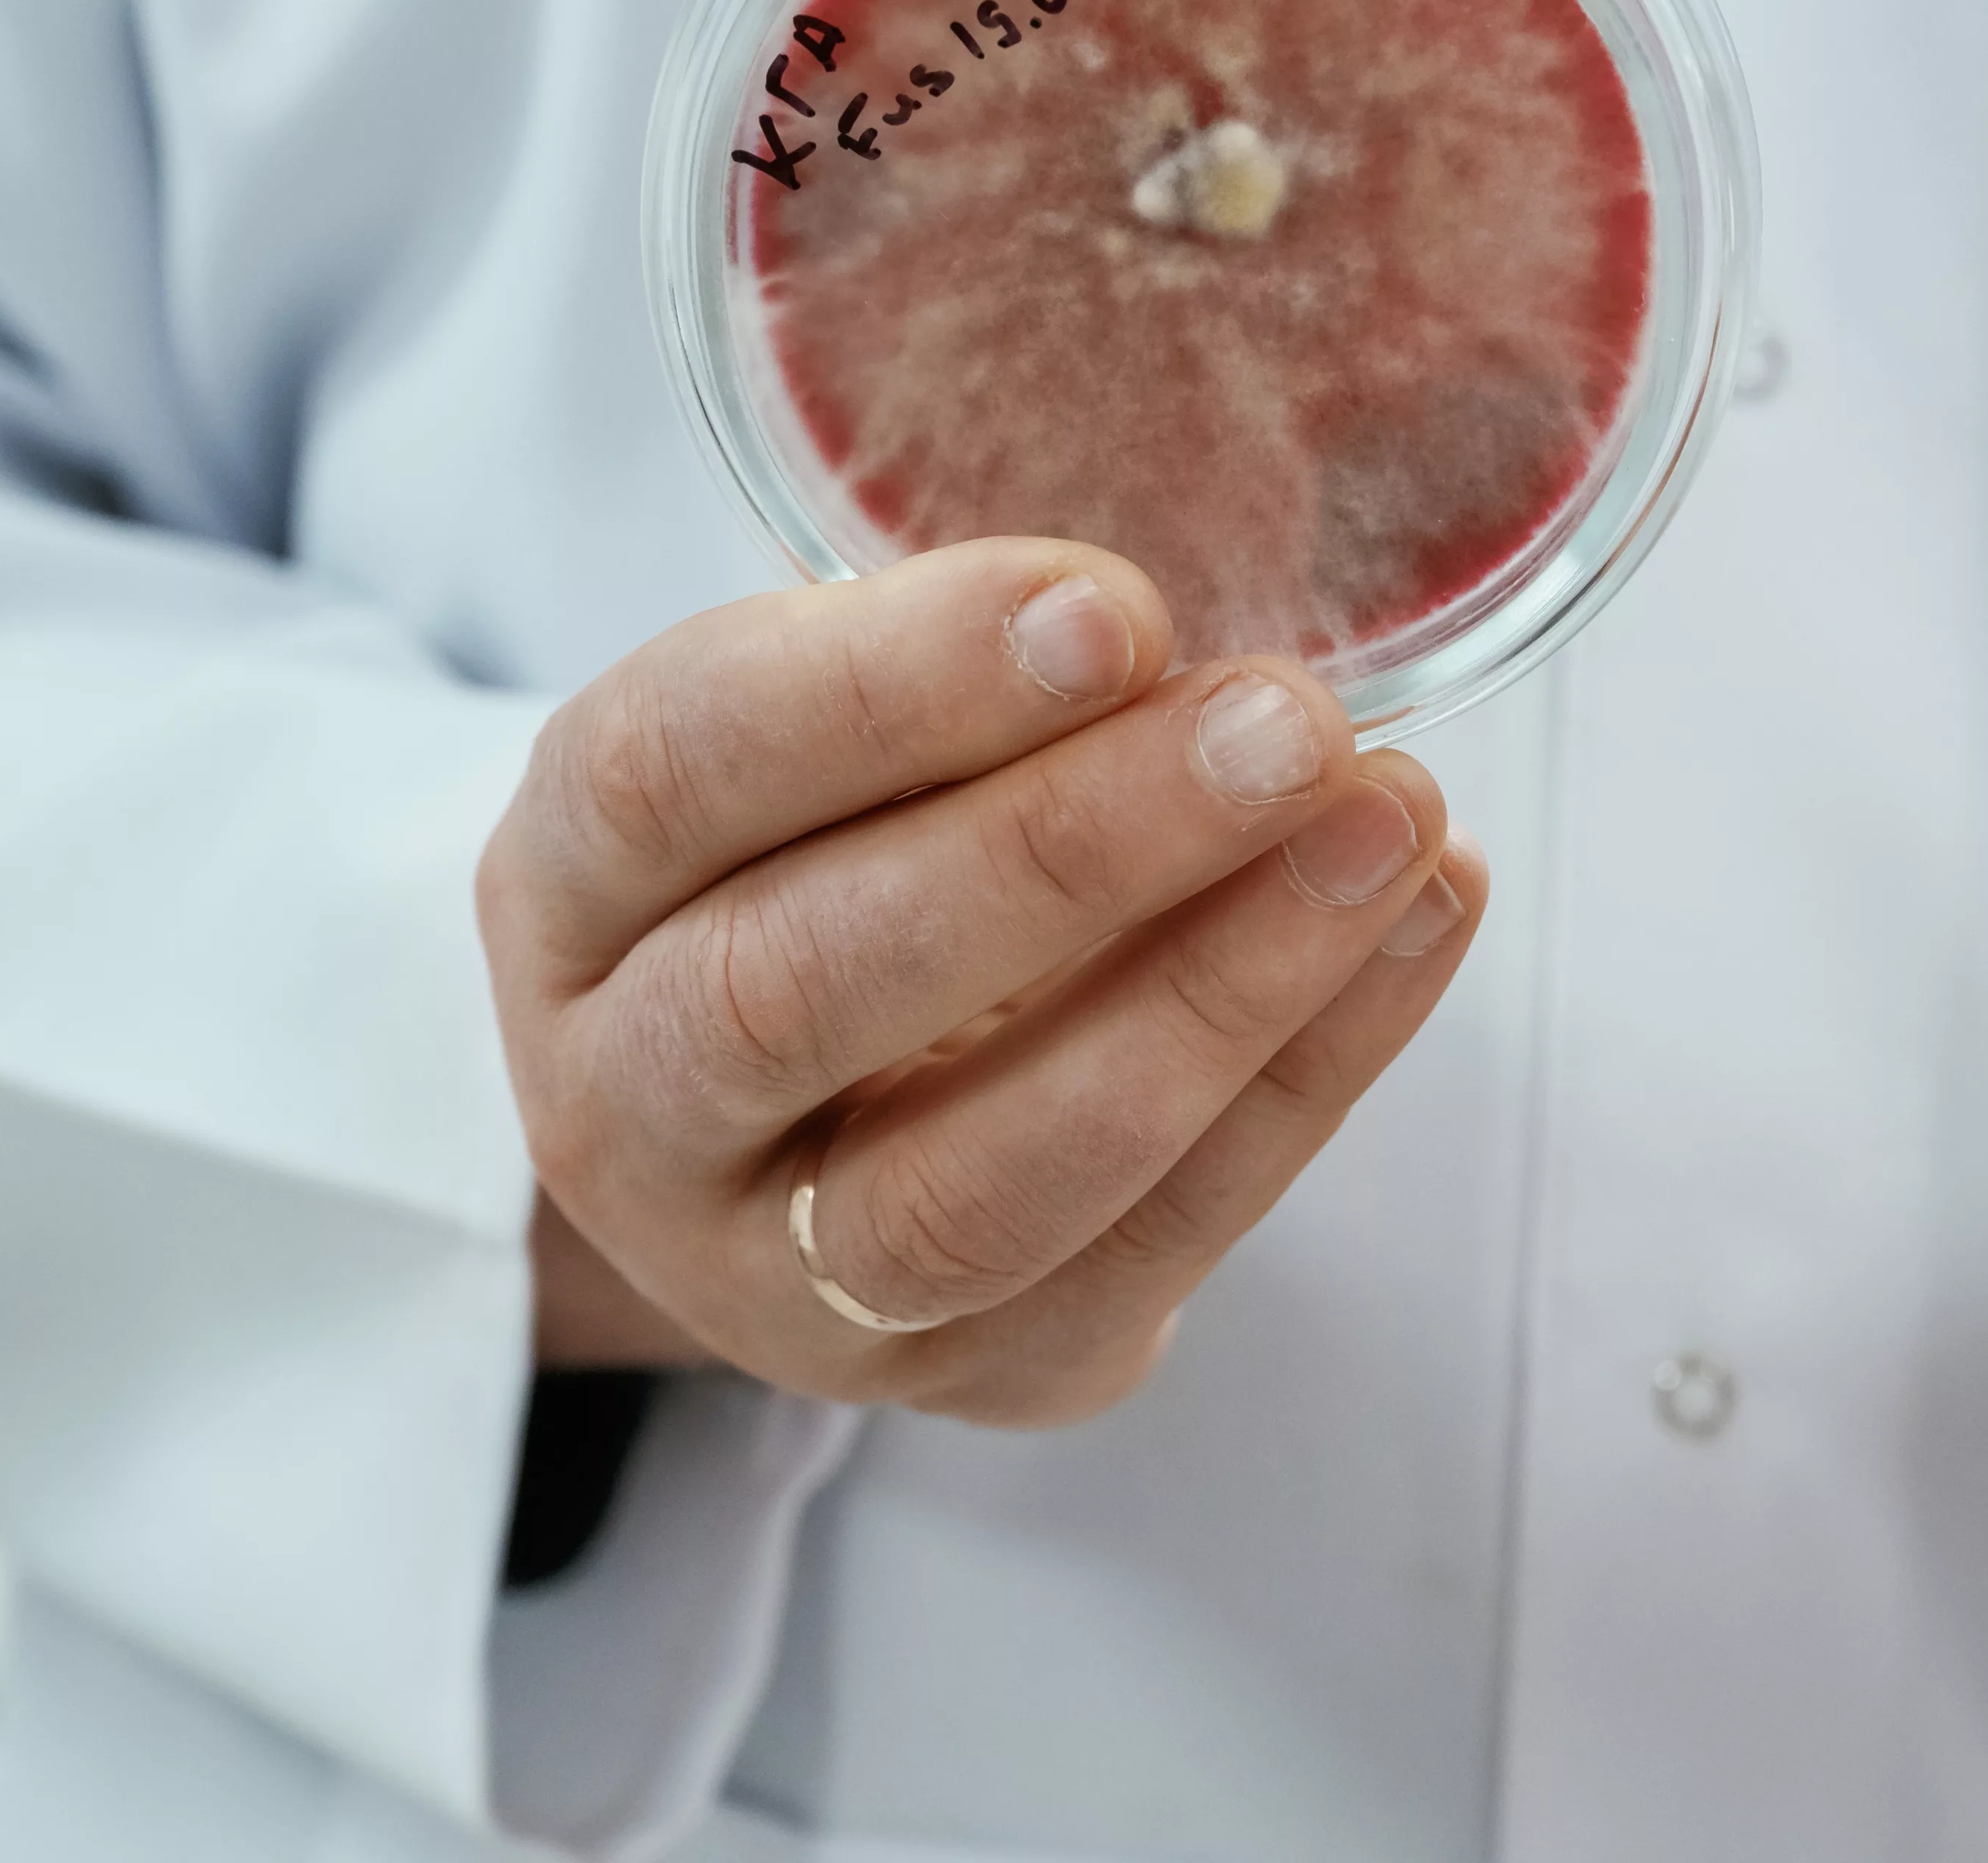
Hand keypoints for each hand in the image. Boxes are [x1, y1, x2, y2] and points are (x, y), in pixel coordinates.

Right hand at [476, 538, 1481, 1423]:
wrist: (810, 1122)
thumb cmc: (834, 851)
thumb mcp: (825, 736)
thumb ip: (956, 689)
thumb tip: (1169, 649)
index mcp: (564, 889)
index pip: (674, 777)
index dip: (890, 692)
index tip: (1113, 610)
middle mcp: (623, 1108)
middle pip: (799, 994)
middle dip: (1069, 849)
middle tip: (1285, 725)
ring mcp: (775, 1282)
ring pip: (972, 1184)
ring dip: (1213, 994)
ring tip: (1390, 826)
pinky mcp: (968, 1377)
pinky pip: (1151, 1251)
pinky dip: (1311, 1075)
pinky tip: (1422, 917)